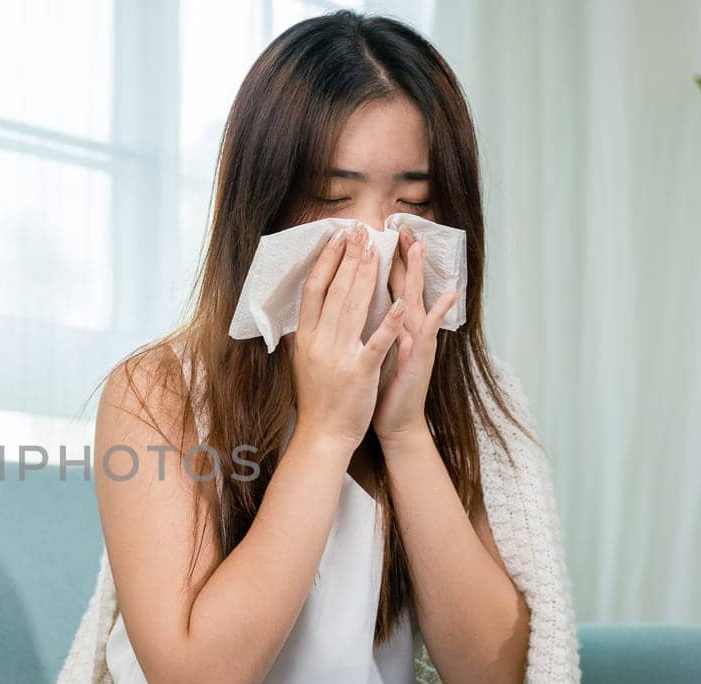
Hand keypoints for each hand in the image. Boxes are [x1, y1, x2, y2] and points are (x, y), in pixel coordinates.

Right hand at [285, 223, 407, 451]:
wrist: (324, 435)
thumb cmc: (317, 400)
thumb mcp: (302, 363)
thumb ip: (302, 338)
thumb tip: (298, 316)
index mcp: (305, 338)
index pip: (314, 290)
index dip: (326, 261)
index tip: (336, 238)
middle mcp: (319, 342)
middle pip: (334, 291)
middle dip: (349, 258)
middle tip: (360, 231)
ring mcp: (339, 356)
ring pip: (353, 308)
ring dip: (366, 276)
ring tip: (377, 250)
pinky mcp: (359, 372)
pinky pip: (376, 343)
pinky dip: (390, 323)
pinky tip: (403, 303)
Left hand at [374, 226, 458, 445]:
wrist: (395, 420)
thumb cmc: (379, 385)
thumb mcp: (368, 350)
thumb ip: (365, 326)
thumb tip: (348, 306)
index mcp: (389, 324)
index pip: (383, 285)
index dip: (377, 261)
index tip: (370, 236)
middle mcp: (406, 327)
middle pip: (402, 283)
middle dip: (400, 255)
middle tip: (400, 225)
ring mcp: (416, 339)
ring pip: (417, 299)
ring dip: (419, 273)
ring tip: (419, 246)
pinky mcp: (422, 356)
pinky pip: (431, 332)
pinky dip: (439, 314)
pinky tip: (447, 295)